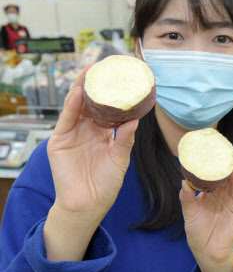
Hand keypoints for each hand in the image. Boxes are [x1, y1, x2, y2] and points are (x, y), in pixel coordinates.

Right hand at [46, 65, 137, 226]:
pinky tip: (78, 93)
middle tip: (103, 66)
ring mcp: (71, 135)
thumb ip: (125, 140)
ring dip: (82, 89)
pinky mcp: (59, 141)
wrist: (88, 205)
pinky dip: (71, 106)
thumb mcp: (120, 160)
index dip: (112, 94)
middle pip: (90, 103)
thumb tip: (135, 120)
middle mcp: (86, 131)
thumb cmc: (105, 186)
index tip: (121, 78)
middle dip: (95, 85)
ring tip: (89, 71)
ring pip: (76, 107)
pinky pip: (66, 119)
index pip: (106, 109)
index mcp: (102, 134)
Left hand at [180, 157, 232, 270]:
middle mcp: (225, 194)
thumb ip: (187, 197)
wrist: (207, 253)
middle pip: (227, 171)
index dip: (212, 160)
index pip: (214, 173)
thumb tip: (183, 181)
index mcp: (213, 194)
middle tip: (219, 142)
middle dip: (224, 157)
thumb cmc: (198, 234)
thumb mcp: (189, 213)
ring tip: (228, 150)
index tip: (207, 146)